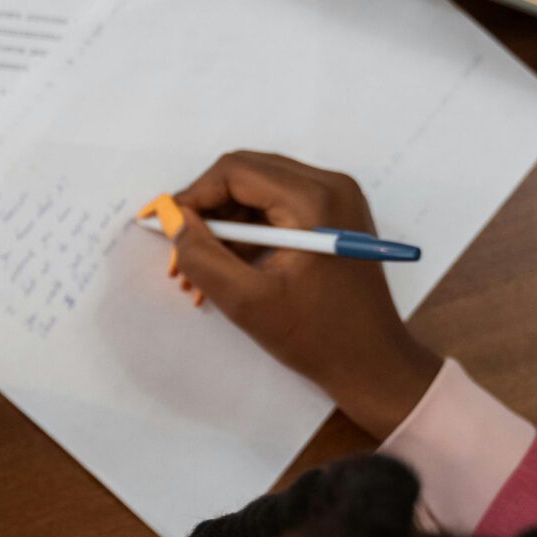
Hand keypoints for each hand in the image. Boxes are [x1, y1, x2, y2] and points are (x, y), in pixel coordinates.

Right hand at [152, 151, 441, 440]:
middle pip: (246, 175)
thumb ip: (201, 255)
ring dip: (224, 225)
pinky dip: (248, 233)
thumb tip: (170, 218)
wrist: (374, 365)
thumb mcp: (247, 301)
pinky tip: (228, 269)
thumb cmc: (317, 337)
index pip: (235, 171)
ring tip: (199, 270)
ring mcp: (336, 198)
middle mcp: (331, 185)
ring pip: (258, 191)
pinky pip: (278, 207)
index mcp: (315, 199)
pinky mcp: (334, 216)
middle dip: (205, 211)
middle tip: (178, 250)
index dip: (192, 196)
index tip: (162, 226)